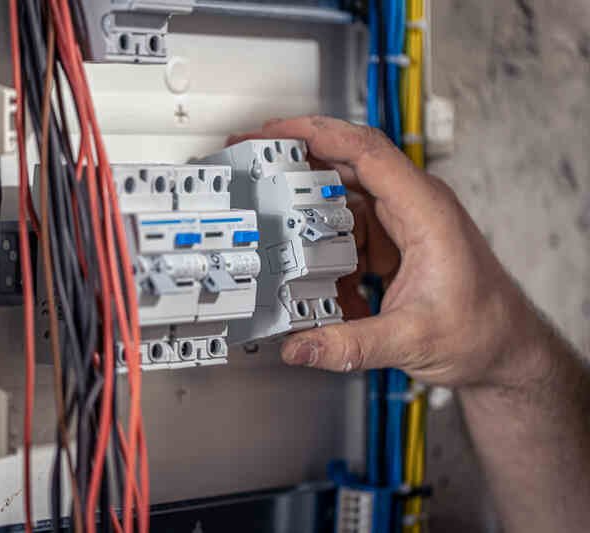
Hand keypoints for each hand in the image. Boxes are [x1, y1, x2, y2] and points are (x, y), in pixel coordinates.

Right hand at [233, 116, 547, 387]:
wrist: (507, 350)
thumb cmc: (483, 332)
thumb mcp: (411, 340)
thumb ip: (349, 345)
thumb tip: (299, 346)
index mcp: (425, 211)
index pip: (365, 151)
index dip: (316, 134)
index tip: (275, 132)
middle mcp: (413, 207)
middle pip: (346, 164)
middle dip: (297, 158)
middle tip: (254, 157)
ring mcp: (401, 223)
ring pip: (342, 199)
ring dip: (307, 209)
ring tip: (272, 220)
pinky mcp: (392, 243)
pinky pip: (347, 231)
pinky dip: (324, 246)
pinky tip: (312, 271)